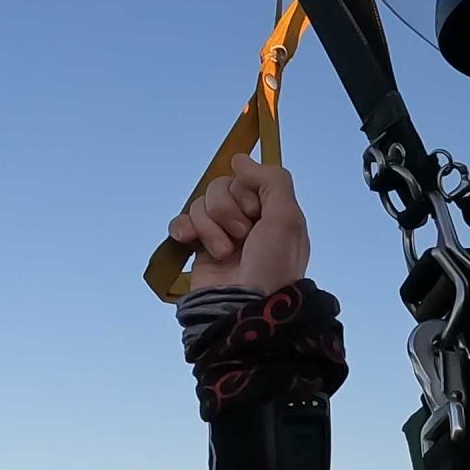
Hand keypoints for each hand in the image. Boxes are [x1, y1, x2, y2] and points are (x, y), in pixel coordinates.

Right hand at [168, 155, 310, 295]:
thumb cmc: (273, 266)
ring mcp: (220, 235)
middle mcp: (245, 220)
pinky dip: (184, 228)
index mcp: (269, 211)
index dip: (246, 194)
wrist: (245, 310)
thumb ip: (271, 180)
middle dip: (227, 211)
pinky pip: (182, 222)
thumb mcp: (287, 217)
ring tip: (224, 252)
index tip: (256, 216)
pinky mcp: (197, 250)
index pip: (244, 179)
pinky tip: (188, 240)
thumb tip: (239, 159)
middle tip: (242, 238)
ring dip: (210, 227)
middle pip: (220, 188)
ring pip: (200, 205)